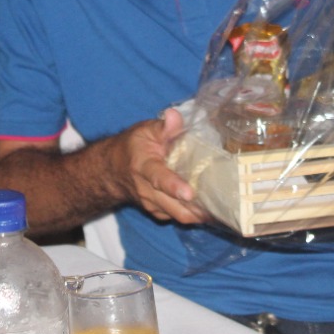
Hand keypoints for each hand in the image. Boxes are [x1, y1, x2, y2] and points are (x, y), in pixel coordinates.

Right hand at [121, 108, 211, 225]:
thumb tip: (175, 116)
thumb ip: (163, 127)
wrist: (112, 171)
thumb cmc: (133, 147)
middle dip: (196, 208)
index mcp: (144, 167)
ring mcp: (152, 205)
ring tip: (222, 207)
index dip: (174, 186)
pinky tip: (211, 207)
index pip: (158, 178)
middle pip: (173, 206)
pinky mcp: (158, 212)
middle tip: (220, 204)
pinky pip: (179, 217)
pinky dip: (195, 214)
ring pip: (179, 215)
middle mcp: (146, 190)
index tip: (189, 192)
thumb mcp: (145, 131)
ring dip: (199, 214)